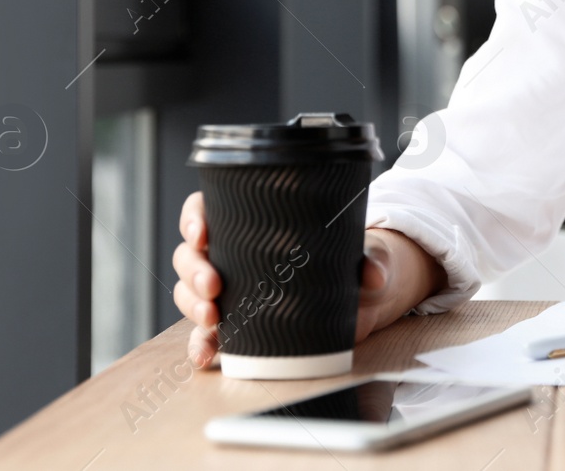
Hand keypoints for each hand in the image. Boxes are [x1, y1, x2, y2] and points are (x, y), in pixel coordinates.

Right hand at [172, 191, 449, 367]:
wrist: (355, 299)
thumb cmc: (345, 261)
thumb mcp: (360, 254)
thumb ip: (370, 260)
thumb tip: (376, 275)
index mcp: (248, 223)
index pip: (206, 210)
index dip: (194, 218)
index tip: (202, 233)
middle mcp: (228, 255)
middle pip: (189, 255)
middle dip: (194, 270)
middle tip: (214, 285)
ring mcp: (226, 291)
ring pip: (188, 293)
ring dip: (192, 305)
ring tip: (212, 317)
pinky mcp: (233, 324)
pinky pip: (205, 335)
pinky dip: (201, 345)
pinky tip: (207, 355)